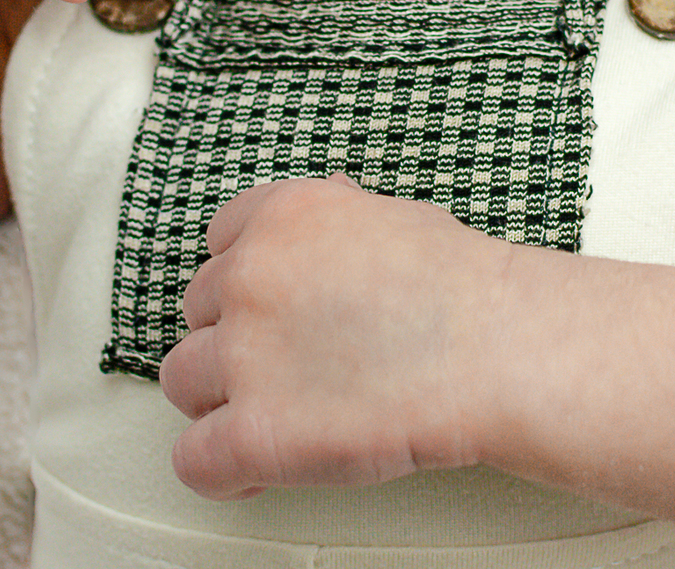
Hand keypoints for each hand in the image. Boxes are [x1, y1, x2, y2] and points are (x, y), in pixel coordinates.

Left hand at [160, 175, 511, 498]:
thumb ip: (340, 215)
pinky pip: (193, 460)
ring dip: (218, 398)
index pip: (219, 240)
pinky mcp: (253, 433)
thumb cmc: (460, 285)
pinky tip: (254, 469)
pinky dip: (219, 469)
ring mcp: (246, 355)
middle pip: (197, 309)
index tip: (269, 302)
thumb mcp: (393, 215)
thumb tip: (332, 205)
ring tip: (269, 411)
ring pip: (181, 380)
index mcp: (282, 216)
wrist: (493, 346)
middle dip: (235, 334)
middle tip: (283, 360)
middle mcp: (251, 276)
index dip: (246, 275)